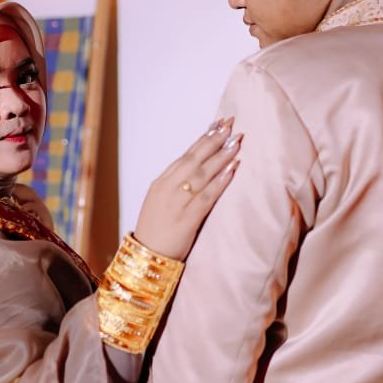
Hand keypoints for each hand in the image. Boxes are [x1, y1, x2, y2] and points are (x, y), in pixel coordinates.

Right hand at [134, 118, 240, 259]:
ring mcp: (177, 203)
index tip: (218, 125)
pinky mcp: (187, 219)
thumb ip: (175, 185)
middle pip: (194, 159)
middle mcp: (168, 189)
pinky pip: (207, 196)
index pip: (185, 156)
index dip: (203, 139)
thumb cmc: (155, 230)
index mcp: (160, 182)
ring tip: (236, 142)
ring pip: (202, 174)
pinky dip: (220, 181)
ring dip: (221, 156)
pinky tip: (232, 169)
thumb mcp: (159, 201)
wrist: (146, 257)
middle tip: (230, 124)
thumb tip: (198, 169)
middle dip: (214, 141)